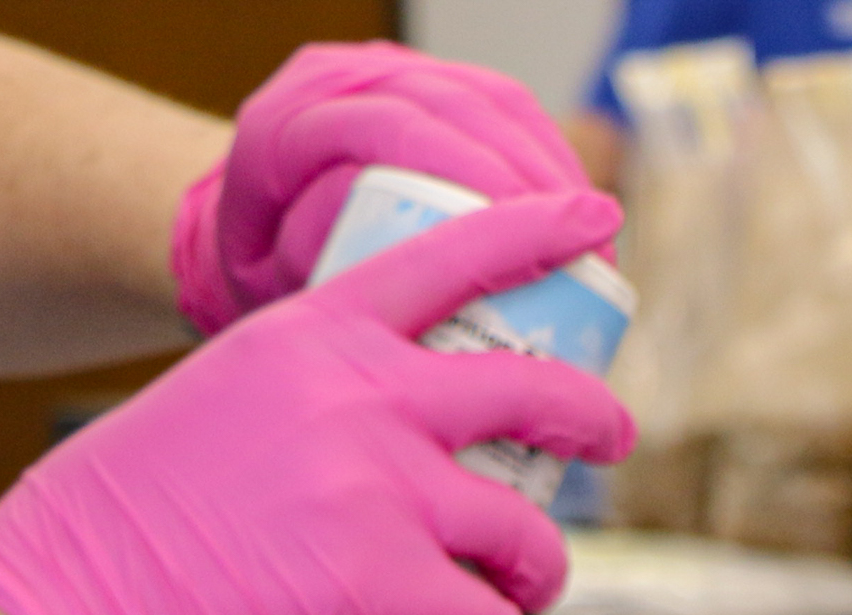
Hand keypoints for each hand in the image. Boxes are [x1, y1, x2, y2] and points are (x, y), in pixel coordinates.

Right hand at [0, 194, 634, 614]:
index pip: (449, 258)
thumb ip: (303, 396)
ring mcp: (378, 488)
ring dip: (543, 565)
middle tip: (610, 441)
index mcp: (315, 334)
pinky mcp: (379, 582)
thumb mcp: (220, 397)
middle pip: (527, 393)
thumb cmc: (126, 508)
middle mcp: (362, 396)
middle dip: (591, 419)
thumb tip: (377, 440)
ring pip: (521, 529)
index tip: (596, 222)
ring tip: (529, 587)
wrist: (71, 589)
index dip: (538, 232)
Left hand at [173, 42, 598, 337]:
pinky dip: (550, 152)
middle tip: (584, 249)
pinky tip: (581, 205)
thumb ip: (322, 288)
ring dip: (553, 166)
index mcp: (284, 129)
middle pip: (452, 109)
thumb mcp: (278, 300)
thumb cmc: (268, 287)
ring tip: (597, 235)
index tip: (533, 235)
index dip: (473, 175)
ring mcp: (384, 75)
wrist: (253, 241)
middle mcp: (333, 84)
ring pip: (487, 99)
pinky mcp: (429, 84)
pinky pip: (504, 104)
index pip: (393, 132)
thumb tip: (407, 292)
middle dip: (531, 177)